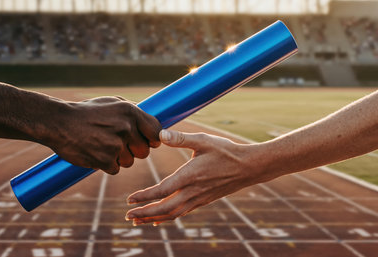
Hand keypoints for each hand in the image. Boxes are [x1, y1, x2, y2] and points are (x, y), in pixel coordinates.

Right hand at [41, 96, 160, 174]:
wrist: (58, 122)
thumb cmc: (87, 112)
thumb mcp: (112, 103)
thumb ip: (133, 112)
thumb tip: (153, 126)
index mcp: (130, 112)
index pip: (156, 130)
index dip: (153, 138)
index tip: (148, 141)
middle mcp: (126, 128)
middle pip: (144, 151)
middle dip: (134, 151)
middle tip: (118, 144)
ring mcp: (115, 145)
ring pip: (129, 162)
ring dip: (119, 158)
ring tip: (102, 146)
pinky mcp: (105, 160)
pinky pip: (115, 169)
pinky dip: (106, 165)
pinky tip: (95, 153)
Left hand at [125, 129, 266, 225]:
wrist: (249, 167)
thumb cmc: (226, 152)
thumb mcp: (204, 140)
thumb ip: (181, 138)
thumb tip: (160, 133)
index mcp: (189, 176)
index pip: (161, 191)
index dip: (144, 197)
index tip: (129, 200)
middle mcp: (192, 192)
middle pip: (164, 209)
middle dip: (145, 214)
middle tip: (128, 217)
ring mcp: (198, 199)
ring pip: (173, 215)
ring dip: (154, 218)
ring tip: (139, 221)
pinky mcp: (203, 201)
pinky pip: (182, 213)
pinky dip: (168, 218)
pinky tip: (159, 219)